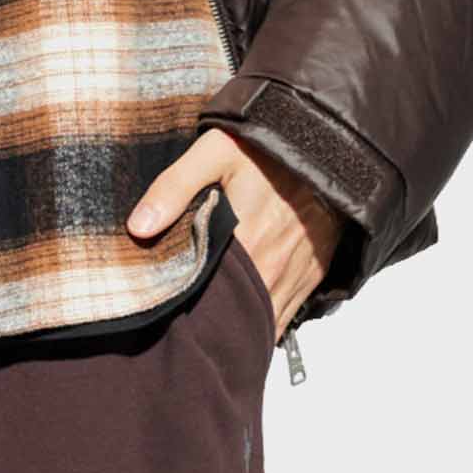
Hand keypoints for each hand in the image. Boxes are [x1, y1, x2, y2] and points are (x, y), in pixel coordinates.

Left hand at [128, 129, 336, 340]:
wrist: (334, 144)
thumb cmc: (269, 148)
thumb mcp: (215, 152)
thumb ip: (174, 187)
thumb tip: (138, 227)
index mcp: (244, 246)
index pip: (204, 301)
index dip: (182, 313)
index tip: (162, 316)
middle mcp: (272, 271)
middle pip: (234, 319)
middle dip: (208, 327)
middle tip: (183, 326)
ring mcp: (295, 277)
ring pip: (262, 323)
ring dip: (239, 326)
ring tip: (211, 328)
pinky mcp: (313, 274)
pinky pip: (285, 315)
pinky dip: (265, 319)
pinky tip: (245, 313)